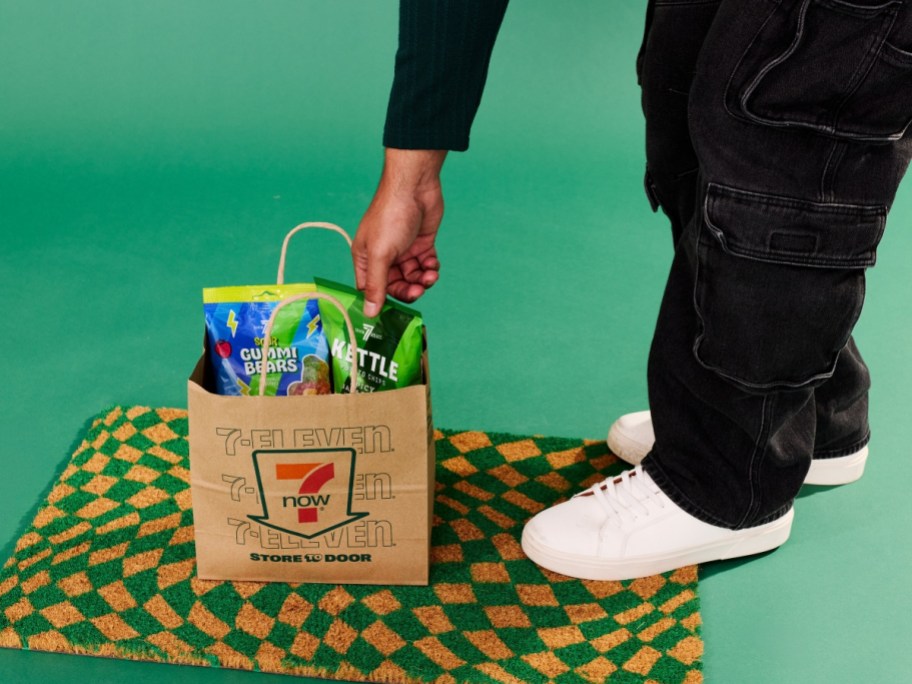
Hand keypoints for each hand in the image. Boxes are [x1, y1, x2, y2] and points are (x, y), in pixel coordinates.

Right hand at [352, 148, 446, 316]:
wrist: (415, 187)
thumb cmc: (390, 215)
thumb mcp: (381, 254)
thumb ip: (377, 285)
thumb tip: (369, 312)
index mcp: (366, 259)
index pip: (371, 289)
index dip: (382, 300)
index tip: (395, 308)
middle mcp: (384, 256)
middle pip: (395, 286)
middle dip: (408, 290)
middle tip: (419, 289)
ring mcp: (403, 251)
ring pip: (413, 278)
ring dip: (422, 280)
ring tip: (430, 275)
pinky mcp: (421, 245)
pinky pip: (425, 266)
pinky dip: (430, 269)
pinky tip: (433, 264)